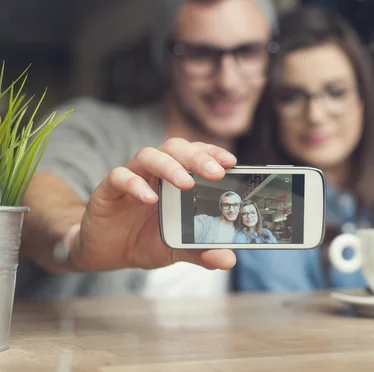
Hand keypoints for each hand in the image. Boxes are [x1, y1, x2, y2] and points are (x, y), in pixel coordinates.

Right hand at [67, 138, 236, 270]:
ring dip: (170, 166)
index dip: (212, 153)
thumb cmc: (147, 240)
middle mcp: (156, 172)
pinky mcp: (108, 189)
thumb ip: (202, 251)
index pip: (196, 153)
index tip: (231, 161)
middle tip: (215, 172)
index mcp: (176, 178)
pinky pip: (119, 176)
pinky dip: (134, 184)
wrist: (108, 253)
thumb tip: (229, 259)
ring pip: (149, 155)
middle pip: (175, 149)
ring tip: (187, 183)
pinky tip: (150, 198)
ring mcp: (132, 177)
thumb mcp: (178, 249)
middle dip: (197, 157)